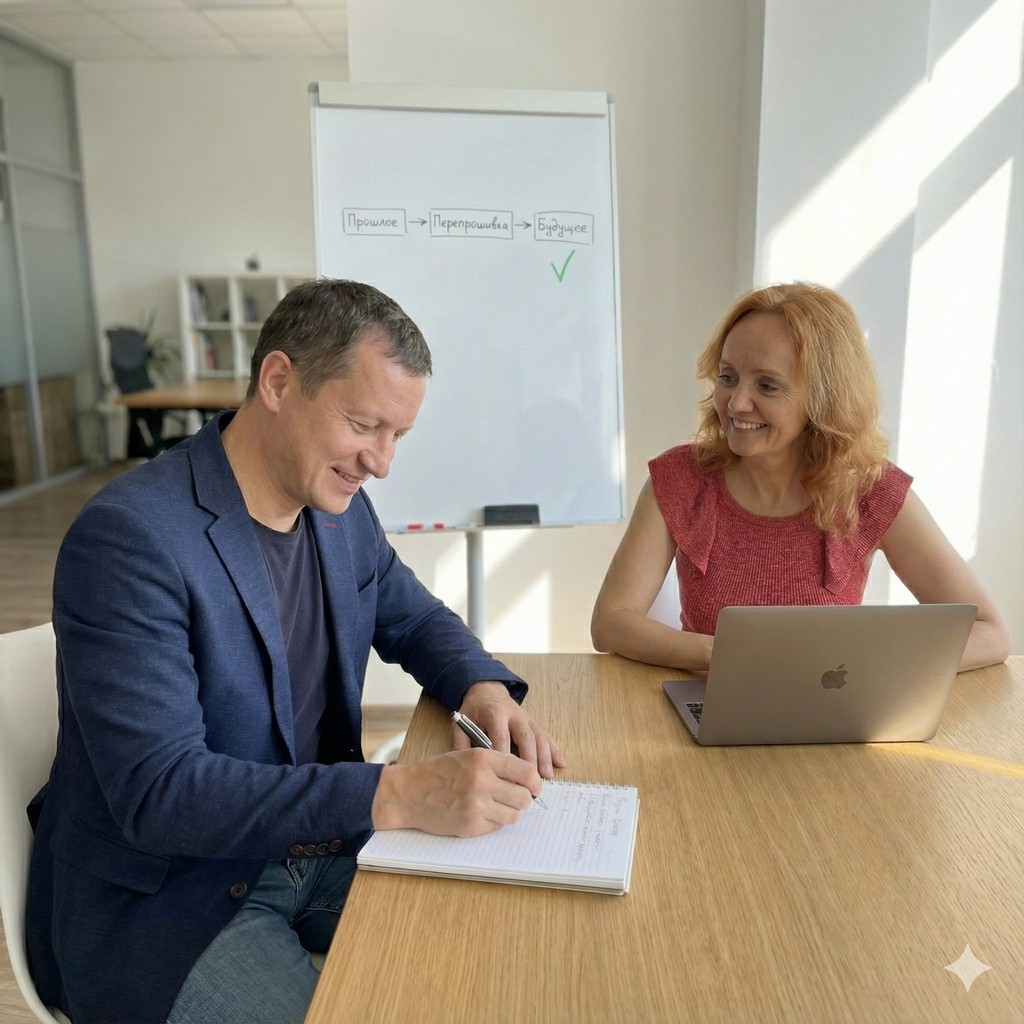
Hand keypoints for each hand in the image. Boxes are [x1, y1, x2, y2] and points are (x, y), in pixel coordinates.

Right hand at [371, 747, 540, 836]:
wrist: (408, 793)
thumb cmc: (438, 772)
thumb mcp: (468, 755)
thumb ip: (497, 763)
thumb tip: (528, 777)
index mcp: (483, 759)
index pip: (526, 772)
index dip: (535, 781)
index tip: (534, 786)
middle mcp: (482, 781)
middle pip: (524, 797)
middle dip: (524, 798)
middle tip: (516, 797)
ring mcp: (476, 806)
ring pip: (514, 814)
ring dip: (510, 811)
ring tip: (497, 805)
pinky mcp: (470, 825)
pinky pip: (497, 826)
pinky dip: (494, 821)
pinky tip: (480, 813)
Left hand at [454, 681, 566, 778]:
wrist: (486, 691)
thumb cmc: (473, 711)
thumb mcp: (462, 723)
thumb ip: (461, 744)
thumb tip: (463, 770)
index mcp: (494, 714)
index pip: (502, 737)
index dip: (506, 757)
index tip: (507, 779)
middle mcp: (514, 715)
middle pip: (525, 737)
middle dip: (530, 759)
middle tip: (531, 782)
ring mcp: (526, 718)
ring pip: (538, 736)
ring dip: (544, 756)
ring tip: (546, 776)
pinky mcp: (533, 722)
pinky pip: (546, 735)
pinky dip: (554, 749)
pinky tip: (561, 763)